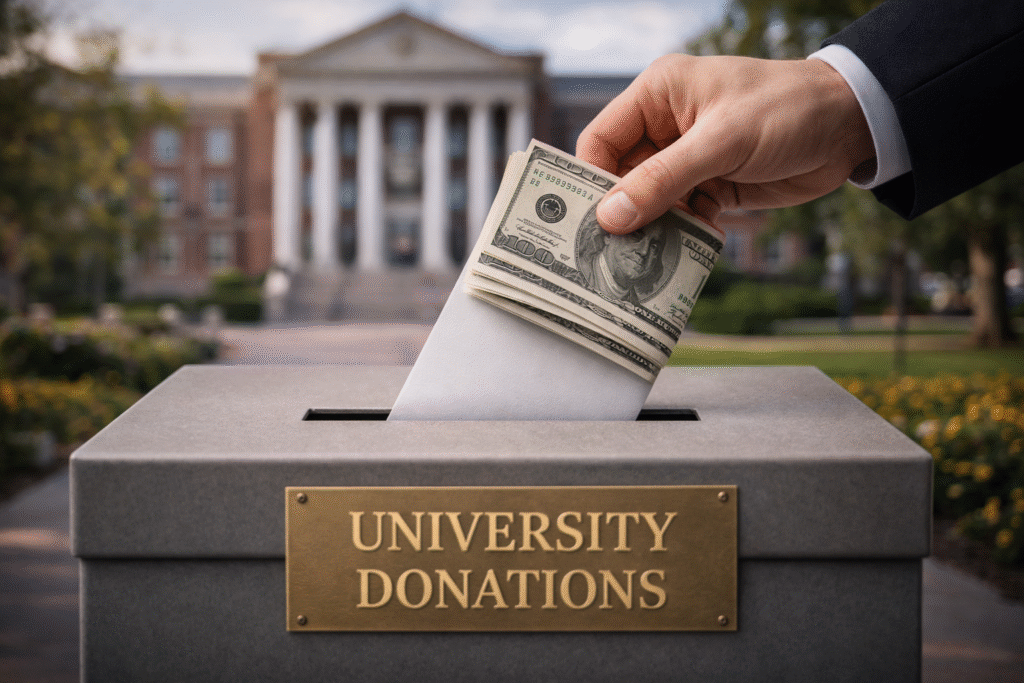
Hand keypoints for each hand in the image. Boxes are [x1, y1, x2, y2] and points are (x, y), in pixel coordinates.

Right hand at [576, 54, 874, 231]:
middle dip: (622, 213)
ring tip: (652, 257)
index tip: (586, 222)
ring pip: (650, 202)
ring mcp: (688, 158)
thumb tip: (610, 217)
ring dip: (655, 228)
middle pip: (621, 177)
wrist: (852, 125)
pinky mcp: (711, 185)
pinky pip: (681, 215)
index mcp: (657, 95)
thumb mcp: (721, 142)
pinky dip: (685, 232)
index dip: (590, 180)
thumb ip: (663, 180)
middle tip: (614, 252)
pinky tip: (696, 244)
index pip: (601, 140)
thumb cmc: (787, 110)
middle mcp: (665, 126)